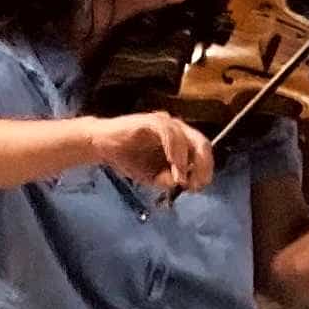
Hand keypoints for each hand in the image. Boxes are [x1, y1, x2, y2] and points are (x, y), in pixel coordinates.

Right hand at [87, 111, 213, 194]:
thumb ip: (168, 180)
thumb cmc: (129, 159)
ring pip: (189, 138)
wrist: (102, 146)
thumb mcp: (152, 177)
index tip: (199, 187)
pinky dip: (175, 150)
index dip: (206, 170)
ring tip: (181, 179)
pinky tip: (172, 164)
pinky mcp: (151, 120)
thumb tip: (184, 183)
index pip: (203, 153)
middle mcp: (177, 129)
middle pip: (202, 143)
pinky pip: (170, 133)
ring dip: (187, 161)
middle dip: (203, 166)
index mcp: (181, 142)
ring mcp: (165, 123)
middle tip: (196, 184)